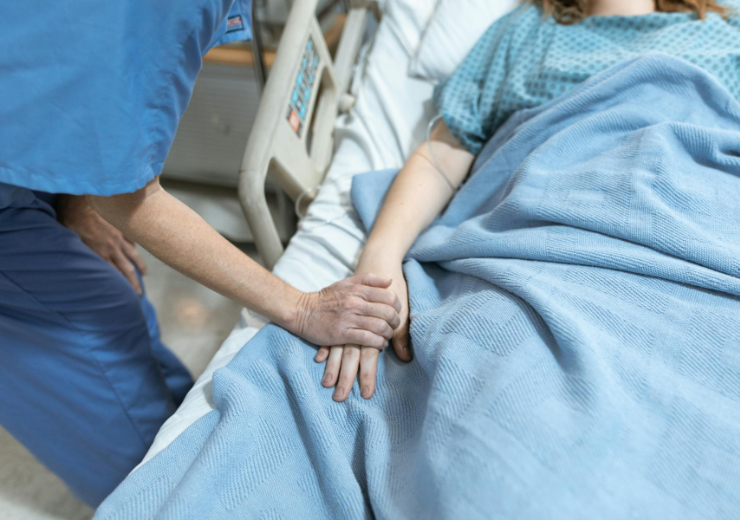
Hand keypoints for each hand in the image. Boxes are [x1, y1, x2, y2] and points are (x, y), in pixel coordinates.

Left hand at [57, 195, 146, 293]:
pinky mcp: (120, 227)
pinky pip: (131, 239)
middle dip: (133, 282)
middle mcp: (112, 248)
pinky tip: (136, 249)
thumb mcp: (72, 242)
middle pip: (127, 268)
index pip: (115, 274)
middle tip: (139, 293)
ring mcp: (118, 237)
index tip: (128, 294)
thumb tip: (83, 264)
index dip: (123, 285)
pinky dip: (134, 246)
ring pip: (133, 254)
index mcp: (100, 253)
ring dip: (139, 265)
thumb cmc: (72, 221)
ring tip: (144, 273)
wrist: (82, 203)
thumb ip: (82, 253)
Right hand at [314, 261, 410, 401]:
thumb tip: (390, 281)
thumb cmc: (325, 298)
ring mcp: (349, 319)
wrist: (302, 311)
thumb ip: (368, 280)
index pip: (389, 297)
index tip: (395, 312)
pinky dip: (379, 343)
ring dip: (388, 334)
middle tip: (393, 326)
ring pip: (380, 327)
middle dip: (395, 322)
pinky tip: (380, 344)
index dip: (397, 307)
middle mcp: (355, 303)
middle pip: (387, 313)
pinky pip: (368, 339)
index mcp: (358, 290)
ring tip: (387, 336)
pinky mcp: (342, 334)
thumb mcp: (346, 283)